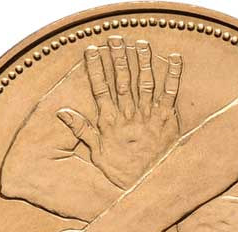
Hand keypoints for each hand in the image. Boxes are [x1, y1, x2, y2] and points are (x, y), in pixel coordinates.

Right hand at [56, 36, 181, 188]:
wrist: (149, 187)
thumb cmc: (122, 172)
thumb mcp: (97, 154)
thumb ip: (82, 131)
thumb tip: (62, 112)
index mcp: (110, 122)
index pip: (100, 90)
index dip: (96, 69)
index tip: (92, 50)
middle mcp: (129, 116)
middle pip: (123, 81)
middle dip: (118, 58)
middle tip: (115, 39)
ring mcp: (149, 117)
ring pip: (145, 83)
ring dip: (142, 61)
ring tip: (140, 43)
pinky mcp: (167, 121)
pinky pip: (171, 94)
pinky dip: (173, 76)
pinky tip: (175, 58)